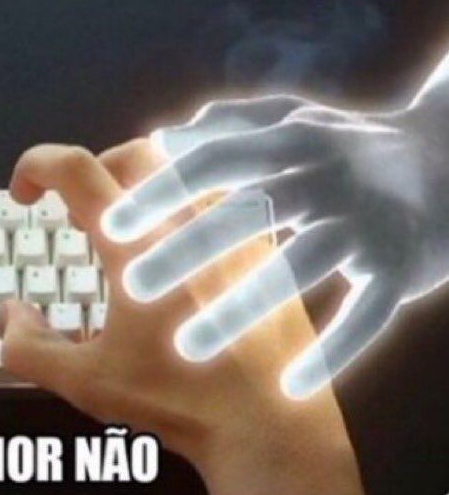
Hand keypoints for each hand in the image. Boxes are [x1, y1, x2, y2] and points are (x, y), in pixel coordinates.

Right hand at [0, 141, 362, 493]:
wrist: (269, 425)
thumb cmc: (182, 402)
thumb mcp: (88, 381)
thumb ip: (30, 346)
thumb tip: (7, 315)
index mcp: (138, 247)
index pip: (77, 169)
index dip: (37, 166)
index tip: (24, 192)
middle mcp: (189, 224)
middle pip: (133, 154)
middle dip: (93, 170)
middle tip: (76, 215)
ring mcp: (233, 230)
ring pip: (186, 167)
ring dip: (144, 185)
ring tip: (130, 227)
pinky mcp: (264, 247)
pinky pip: (224, 194)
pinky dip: (188, 204)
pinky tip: (182, 246)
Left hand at [101, 86, 448, 398]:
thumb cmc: (349, 148)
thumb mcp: (296, 123)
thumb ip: (231, 127)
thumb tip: (165, 137)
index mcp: (292, 142)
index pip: (214, 160)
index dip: (161, 191)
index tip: (109, 224)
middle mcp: (328, 177)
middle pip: (247, 212)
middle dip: (185, 250)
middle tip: (132, 287)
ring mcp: (366, 223)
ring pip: (300, 266)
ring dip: (241, 308)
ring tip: (186, 348)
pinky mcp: (401, 268)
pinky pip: (368, 315)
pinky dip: (333, 352)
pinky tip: (289, 386)